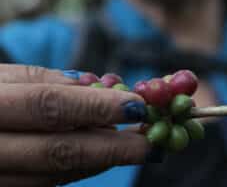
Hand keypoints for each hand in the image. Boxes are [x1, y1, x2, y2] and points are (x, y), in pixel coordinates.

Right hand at [0, 65, 152, 186]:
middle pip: (58, 151)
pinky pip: (45, 184)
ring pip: (56, 174)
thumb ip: (45, 81)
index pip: (49, 107)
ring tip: (135, 148)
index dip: (97, 107)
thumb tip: (98, 86)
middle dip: (112, 148)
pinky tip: (102, 156)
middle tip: (151, 142)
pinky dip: (78, 170)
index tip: (138, 106)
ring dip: (101, 162)